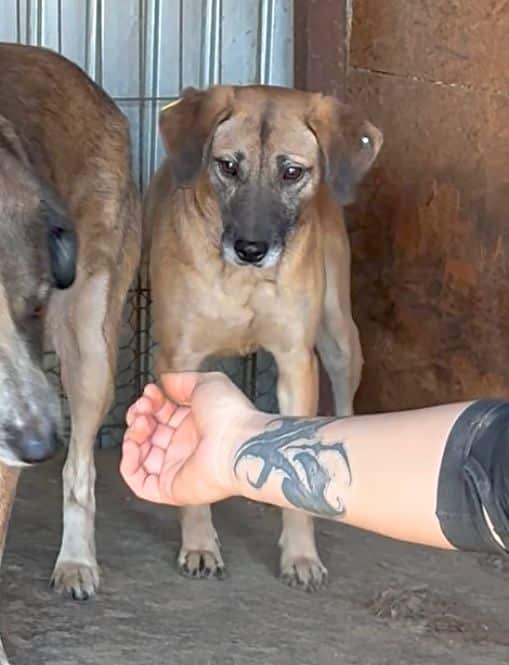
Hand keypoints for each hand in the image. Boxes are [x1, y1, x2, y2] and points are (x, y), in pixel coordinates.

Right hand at [120, 371, 258, 505]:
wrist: (238, 444)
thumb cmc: (230, 415)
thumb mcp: (205, 383)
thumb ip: (181, 381)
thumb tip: (164, 382)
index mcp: (196, 423)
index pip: (162, 413)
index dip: (151, 402)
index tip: (150, 392)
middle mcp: (186, 445)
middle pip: (149, 433)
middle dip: (139, 416)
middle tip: (143, 407)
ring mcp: (178, 467)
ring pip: (141, 456)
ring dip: (133, 436)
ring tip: (140, 423)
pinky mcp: (171, 488)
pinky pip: (140, 482)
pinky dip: (129, 464)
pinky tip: (133, 445)